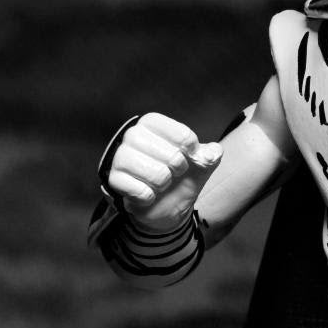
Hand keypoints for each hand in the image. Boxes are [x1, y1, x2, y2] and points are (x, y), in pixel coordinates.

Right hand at [106, 114, 222, 226]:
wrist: (167, 204)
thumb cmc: (182, 177)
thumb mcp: (202, 164)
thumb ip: (211, 155)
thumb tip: (212, 153)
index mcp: (153, 124)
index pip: (182, 134)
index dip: (192, 151)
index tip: (190, 156)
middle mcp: (134, 135)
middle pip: (171, 155)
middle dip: (179, 170)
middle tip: (173, 172)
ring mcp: (121, 156)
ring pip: (155, 173)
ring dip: (164, 184)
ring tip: (160, 182)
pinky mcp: (115, 178)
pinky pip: (139, 190)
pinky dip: (149, 197)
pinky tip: (148, 193)